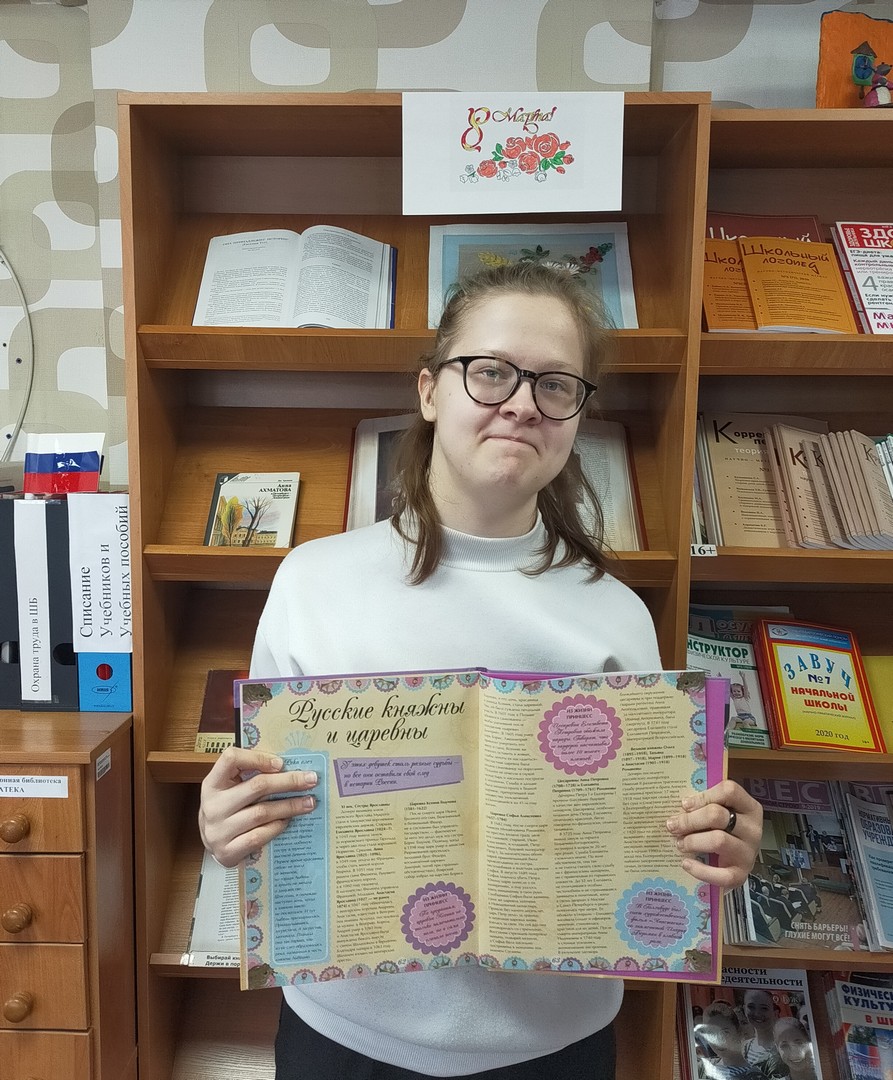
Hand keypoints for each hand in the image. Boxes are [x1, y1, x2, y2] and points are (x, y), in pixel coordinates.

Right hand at [198, 747, 318, 866]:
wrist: (211, 844)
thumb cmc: (228, 810)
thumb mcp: (231, 789)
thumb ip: (251, 776)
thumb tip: (290, 767)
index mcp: (213, 783)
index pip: (230, 759)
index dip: (257, 757)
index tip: (281, 763)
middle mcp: (212, 806)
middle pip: (256, 786)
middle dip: (288, 781)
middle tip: (311, 780)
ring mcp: (218, 831)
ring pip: (261, 813)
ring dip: (289, 806)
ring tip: (309, 802)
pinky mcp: (227, 852)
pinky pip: (258, 836)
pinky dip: (276, 827)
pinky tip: (288, 821)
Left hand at [665, 779, 761, 889]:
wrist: (736, 861)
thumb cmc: (724, 830)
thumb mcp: (720, 812)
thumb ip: (704, 805)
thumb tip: (679, 805)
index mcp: (749, 807)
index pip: (729, 791)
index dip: (704, 796)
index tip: (685, 804)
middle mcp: (753, 829)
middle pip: (717, 815)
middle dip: (689, 820)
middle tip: (673, 825)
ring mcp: (749, 853)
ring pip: (718, 840)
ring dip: (693, 841)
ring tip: (679, 843)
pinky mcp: (742, 875)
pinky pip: (721, 874)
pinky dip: (700, 870)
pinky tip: (686, 863)